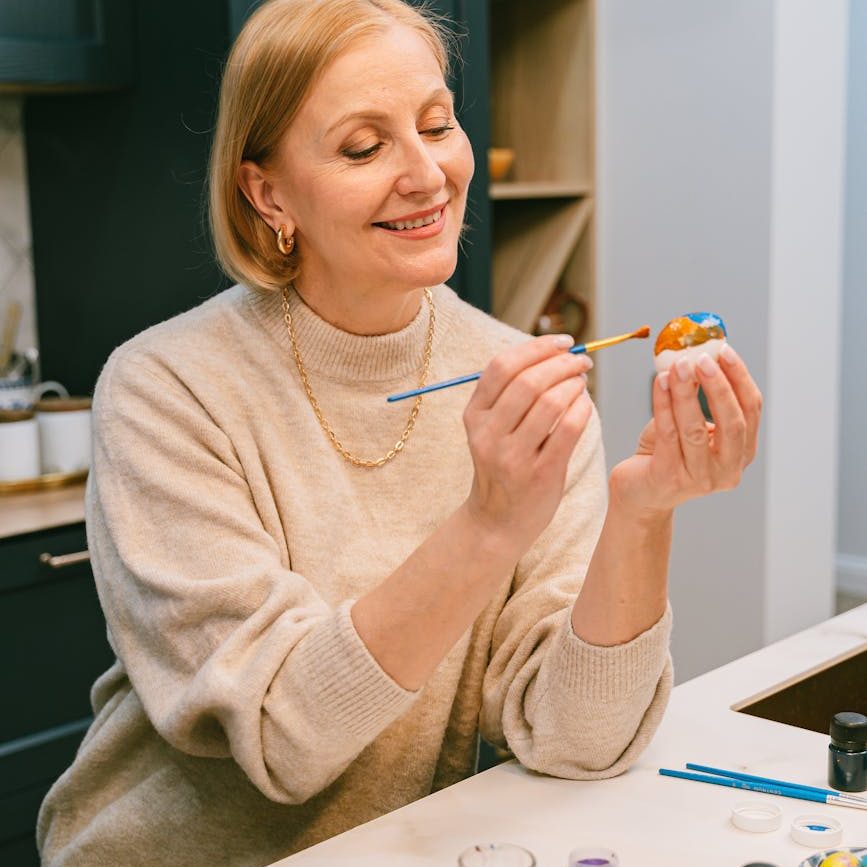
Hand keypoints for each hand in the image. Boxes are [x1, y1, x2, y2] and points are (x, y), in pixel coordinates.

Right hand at [463, 334, 593, 556]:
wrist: (498, 520)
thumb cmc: (503, 464)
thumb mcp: (492, 428)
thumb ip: (510, 393)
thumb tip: (552, 350)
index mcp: (474, 415)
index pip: (502, 367)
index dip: (535, 347)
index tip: (562, 341)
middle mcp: (488, 434)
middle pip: (528, 382)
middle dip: (561, 363)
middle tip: (581, 360)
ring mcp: (512, 457)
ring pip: (550, 403)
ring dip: (574, 384)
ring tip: (582, 382)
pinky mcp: (540, 474)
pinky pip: (569, 429)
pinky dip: (582, 409)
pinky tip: (585, 404)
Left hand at [609, 344, 761, 520]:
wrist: (640, 493)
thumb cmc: (666, 454)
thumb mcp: (690, 425)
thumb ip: (697, 398)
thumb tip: (694, 357)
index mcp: (741, 454)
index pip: (750, 411)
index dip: (740, 379)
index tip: (724, 351)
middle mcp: (726, 470)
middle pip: (732, 423)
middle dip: (718, 386)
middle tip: (702, 359)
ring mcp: (698, 478)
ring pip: (695, 428)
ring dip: (685, 392)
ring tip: (677, 366)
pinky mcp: (668, 478)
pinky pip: (667, 433)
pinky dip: (663, 404)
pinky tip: (659, 383)